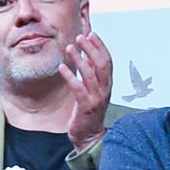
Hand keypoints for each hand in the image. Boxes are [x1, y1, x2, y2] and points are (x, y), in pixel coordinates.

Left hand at [65, 26, 112, 143]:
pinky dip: (70, 76)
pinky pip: (78, 88)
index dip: (100, 46)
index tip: (91, 33)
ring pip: (90, 74)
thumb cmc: (89, 111)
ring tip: (69, 47)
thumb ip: (92, 73)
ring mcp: (96, 98)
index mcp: (107, 84)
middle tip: (80, 37)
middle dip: (91, 48)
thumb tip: (87, 55)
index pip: (107, 60)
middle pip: (101, 64)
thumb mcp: (93, 89)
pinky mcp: (86, 106)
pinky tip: (62, 67)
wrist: (89, 136)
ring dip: (80, 59)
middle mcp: (105, 89)